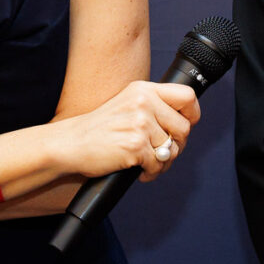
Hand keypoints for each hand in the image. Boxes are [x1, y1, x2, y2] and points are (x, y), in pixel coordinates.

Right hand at [51, 81, 199, 180]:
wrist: (71, 143)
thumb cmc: (99, 128)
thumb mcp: (127, 104)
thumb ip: (153, 107)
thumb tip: (184, 123)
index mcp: (144, 90)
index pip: (187, 95)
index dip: (192, 113)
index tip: (186, 125)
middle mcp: (144, 103)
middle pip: (184, 128)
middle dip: (177, 145)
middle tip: (162, 153)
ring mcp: (140, 124)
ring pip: (172, 150)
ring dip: (163, 163)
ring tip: (148, 165)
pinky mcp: (135, 146)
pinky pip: (158, 164)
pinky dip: (151, 173)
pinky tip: (140, 172)